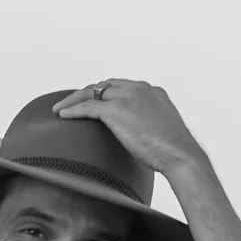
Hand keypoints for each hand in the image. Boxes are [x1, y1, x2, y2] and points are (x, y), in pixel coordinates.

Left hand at [53, 79, 208, 181]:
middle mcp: (139, 88)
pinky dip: (73, 110)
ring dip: (74, 99)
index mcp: (152, 90)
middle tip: (70, 104)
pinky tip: (62, 116)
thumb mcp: (163, 129)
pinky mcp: (117, 110)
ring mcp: (128, 97)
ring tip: (59, 109)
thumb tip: (140, 138)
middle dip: (85, 93)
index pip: (120, 85)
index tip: (92, 101)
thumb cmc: (175, 152)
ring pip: (92, 92)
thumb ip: (149, 124)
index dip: (103, 92)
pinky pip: (88, 107)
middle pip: (104, 84)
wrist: (181, 155)